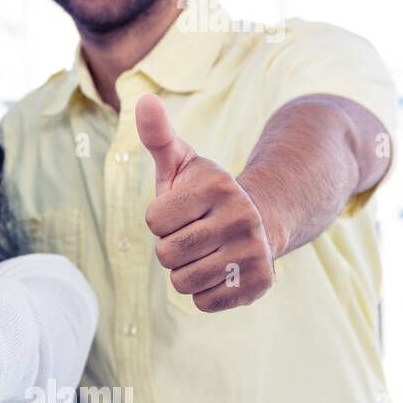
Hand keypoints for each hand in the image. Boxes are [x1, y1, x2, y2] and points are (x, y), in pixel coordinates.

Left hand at [136, 93, 276, 311]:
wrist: (258, 222)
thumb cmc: (204, 194)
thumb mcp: (181, 162)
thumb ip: (158, 135)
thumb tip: (144, 99)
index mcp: (218, 186)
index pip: (154, 221)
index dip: (160, 219)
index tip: (181, 211)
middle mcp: (242, 218)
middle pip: (166, 254)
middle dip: (170, 247)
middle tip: (193, 235)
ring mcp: (255, 253)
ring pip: (182, 282)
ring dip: (185, 271)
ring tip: (205, 253)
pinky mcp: (259, 284)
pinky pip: (202, 302)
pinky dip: (203, 292)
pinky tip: (219, 271)